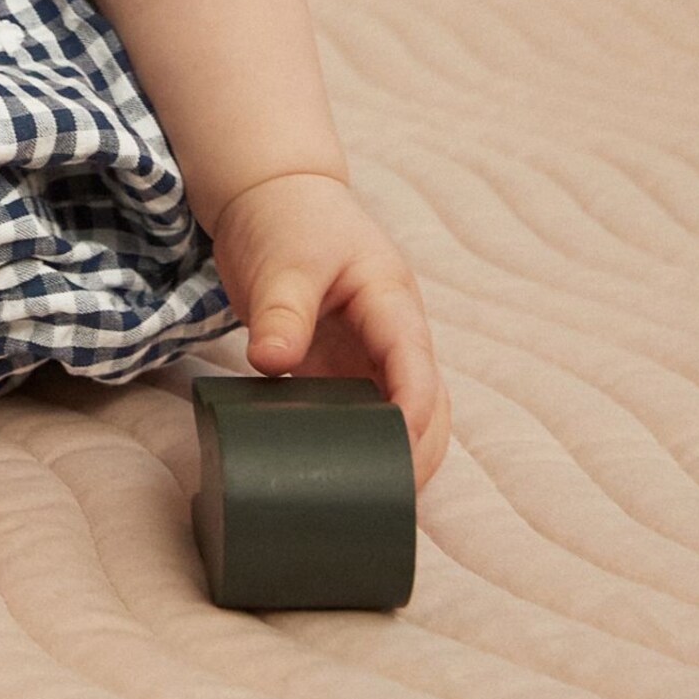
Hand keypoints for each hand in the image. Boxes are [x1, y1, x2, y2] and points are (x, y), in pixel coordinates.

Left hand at [208, 171, 450, 488]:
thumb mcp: (284, 259)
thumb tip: (273, 362)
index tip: (400, 445)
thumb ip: (282, 310)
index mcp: (389, 300)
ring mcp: (368, 354)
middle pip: (427, 401)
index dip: (413, 407)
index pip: (414, 362)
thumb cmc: (286, 219)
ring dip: (398, 454)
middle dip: (419, 449)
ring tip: (374, 502)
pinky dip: (362, 446)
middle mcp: (390, 333)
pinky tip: (342, 478)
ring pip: (402, 414)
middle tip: (392, 497)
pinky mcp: (340, 368)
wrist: (271, 196)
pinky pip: (362, 414)